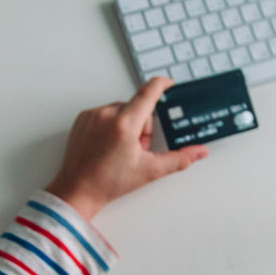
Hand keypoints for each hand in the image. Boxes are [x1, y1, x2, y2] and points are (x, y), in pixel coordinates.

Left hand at [45, 77, 207, 219]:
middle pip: (137, 107)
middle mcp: (107, 114)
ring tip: (120, 150)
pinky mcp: (82, 118)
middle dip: (142, 126)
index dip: (162, 85)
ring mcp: (92, 115)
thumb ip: (179, 159)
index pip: (148, 92)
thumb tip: (199, 152)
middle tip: (136, 149)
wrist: (77, 191)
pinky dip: (111, 126)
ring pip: (121, 110)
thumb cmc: (107, 183)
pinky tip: (108, 145)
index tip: (169, 83)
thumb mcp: (149, 171)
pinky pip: (105, 114)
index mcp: (125, 124)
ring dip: (127, 125)